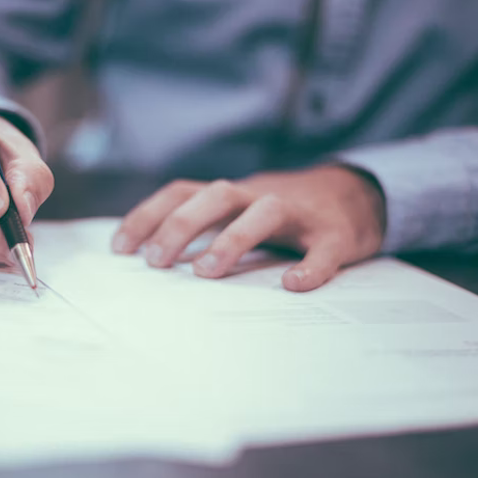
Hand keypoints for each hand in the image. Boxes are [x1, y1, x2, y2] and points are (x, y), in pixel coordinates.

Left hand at [112, 166, 385, 290]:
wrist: (357, 196)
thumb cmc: (284, 214)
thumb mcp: (239, 212)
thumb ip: (205, 229)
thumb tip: (151, 261)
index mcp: (232, 195)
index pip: (182, 192)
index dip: (149, 215)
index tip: (120, 248)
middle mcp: (260, 196)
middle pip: (216, 195)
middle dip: (181, 225)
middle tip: (156, 262)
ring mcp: (300, 213)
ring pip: (265, 212)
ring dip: (232, 239)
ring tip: (206, 272)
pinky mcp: (336, 234)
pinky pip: (323, 248)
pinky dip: (310, 266)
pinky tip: (294, 285)